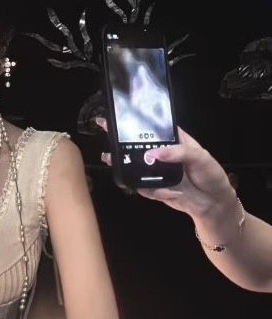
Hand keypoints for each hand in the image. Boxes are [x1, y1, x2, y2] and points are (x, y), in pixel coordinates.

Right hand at [96, 119, 235, 219]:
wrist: (213, 204)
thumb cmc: (210, 174)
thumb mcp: (200, 157)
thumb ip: (178, 152)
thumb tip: (153, 153)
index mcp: (173, 140)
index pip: (153, 127)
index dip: (138, 120)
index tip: (121, 115)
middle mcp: (161, 154)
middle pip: (138, 144)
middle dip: (121, 140)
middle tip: (105, 131)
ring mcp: (156, 171)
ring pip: (134, 165)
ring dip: (121, 163)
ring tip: (109, 158)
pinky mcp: (153, 187)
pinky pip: (142, 186)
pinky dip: (149, 189)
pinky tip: (167, 191)